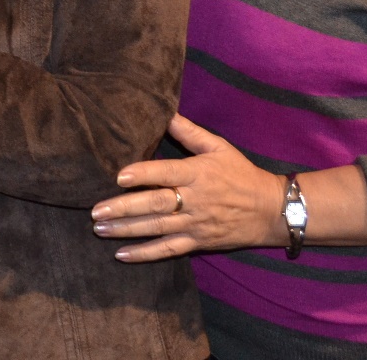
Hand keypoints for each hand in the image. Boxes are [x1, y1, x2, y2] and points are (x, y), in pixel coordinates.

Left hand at [88, 114, 284, 262]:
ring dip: (126, 230)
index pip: (166, 173)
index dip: (142, 175)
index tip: (118, 176)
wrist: (271, 210)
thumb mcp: (219, 147)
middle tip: (95, 210)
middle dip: (124, 208)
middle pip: (156, 204)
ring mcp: (196, 224)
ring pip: (157, 229)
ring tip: (100, 229)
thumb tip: (165, 112)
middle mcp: (195, 200)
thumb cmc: (240, 173)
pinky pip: (168, 250)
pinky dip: (145, 254)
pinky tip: (121, 255)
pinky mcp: (198, 242)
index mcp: (198, 173)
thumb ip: (190, 132)